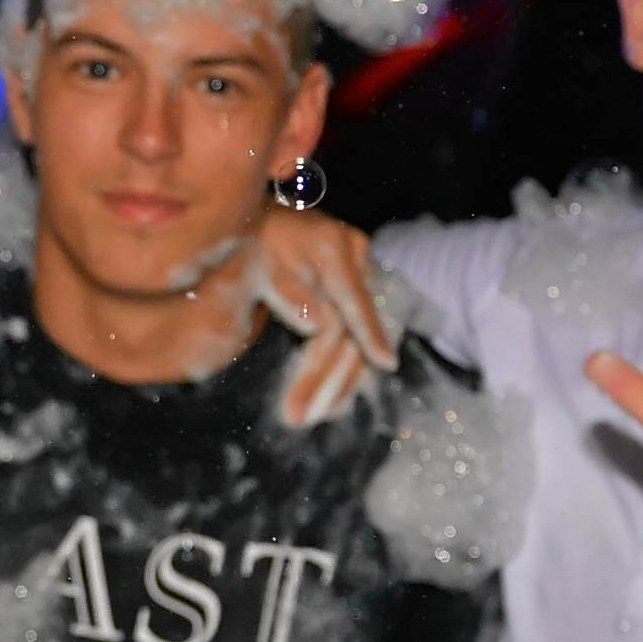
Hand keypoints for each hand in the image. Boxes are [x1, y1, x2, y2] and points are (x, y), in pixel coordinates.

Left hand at [250, 208, 395, 426]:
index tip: (385, 364)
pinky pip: (356, 331)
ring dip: (339, 379)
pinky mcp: (360, 286)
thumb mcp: (260, 266)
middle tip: (302, 415)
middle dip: (329, 375)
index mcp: (333, 249)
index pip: (354, 300)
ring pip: (356, 335)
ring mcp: (362, 271)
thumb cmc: (256, 245)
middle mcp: (356, 258)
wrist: (263, 225)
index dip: (369, 334)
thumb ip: (288, 293)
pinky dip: (344, 365)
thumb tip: (317, 324)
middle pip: (351, 327)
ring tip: (317, 415)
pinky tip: (334, 398)